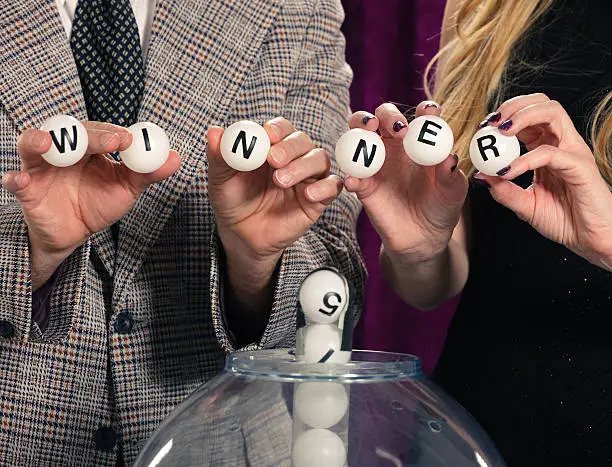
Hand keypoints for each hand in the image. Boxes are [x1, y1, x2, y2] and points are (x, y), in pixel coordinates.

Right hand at [2, 121, 181, 287]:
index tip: (130, 139)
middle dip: (90, 136)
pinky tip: (20, 180)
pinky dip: (14, 178)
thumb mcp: (126, 189)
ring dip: (38, 141)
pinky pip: (15, 180)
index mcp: (89, 147)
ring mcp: (41, 167)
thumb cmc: (98, 203)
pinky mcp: (26, 188)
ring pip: (34, 146)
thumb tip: (175, 157)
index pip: (99, 131)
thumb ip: (148, 173)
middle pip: (71, 133)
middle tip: (111, 141)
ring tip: (48, 143)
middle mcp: (64, 150)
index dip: (113, 133)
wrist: (75, 234)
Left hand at [206, 117, 342, 300]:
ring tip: (281, 181)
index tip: (268, 135)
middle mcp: (293, 157)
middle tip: (273, 159)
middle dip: (289, 147)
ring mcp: (307, 177)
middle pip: (302, 141)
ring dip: (303, 166)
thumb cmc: (233, 201)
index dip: (277, 129)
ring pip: (320, 159)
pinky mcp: (318, 198)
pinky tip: (308, 195)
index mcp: (270, 146)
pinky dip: (325, 187)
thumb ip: (219, 156)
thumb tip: (214, 132)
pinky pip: (332, 186)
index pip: (281, 128)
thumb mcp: (221, 180)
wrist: (242, 235)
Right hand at [344, 102, 467, 262]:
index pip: (421, 115)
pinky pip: (352, 174)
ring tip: (368, 133)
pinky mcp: (363, 184)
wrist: (422, 237)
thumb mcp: (453, 192)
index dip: (424, 109)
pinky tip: (355, 181)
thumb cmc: (441, 207)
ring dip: (359, 127)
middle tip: (398, 128)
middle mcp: (395, 145)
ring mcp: (376, 162)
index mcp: (420, 140)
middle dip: (387, 114)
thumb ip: (451, 175)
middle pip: (383, 116)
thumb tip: (450, 158)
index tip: (428, 112)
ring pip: (359, 134)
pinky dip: (350, 174)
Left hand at [475, 93, 611, 269]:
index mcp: (547, 148)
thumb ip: (503, 190)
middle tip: (490, 123)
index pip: (528, 116)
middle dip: (513, 106)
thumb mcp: (524, 205)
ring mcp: (573, 152)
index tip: (481, 128)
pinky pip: (550, 153)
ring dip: (523, 116)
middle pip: (542, 103)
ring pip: (552, 113)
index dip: (503, 116)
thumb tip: (480, 175)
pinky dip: (524, 159)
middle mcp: (562, 144)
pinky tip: (507, 171)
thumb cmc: (563, 221)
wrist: (590, 240)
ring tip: (501, 132)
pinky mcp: (580, 166)